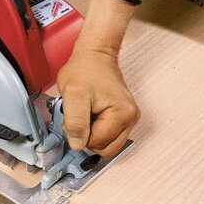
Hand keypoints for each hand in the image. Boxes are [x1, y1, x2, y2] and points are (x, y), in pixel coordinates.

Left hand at [57, 0, 139, 156]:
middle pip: (104, 148)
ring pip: (105, 145)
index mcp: (122, 115)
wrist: (94, 55)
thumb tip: (78, 145)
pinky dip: (95, 130)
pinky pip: (107, 136)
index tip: (74, 116)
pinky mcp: (123, 118)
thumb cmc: (85, 70)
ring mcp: (129, 120)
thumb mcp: (73, 94)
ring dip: (90, 134)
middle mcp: (131, 119)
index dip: (79, 134)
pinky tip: (90, 115)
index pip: (97, 143)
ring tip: (85, 114)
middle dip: (87, 137)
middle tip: (79, 116)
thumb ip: (75, 122)